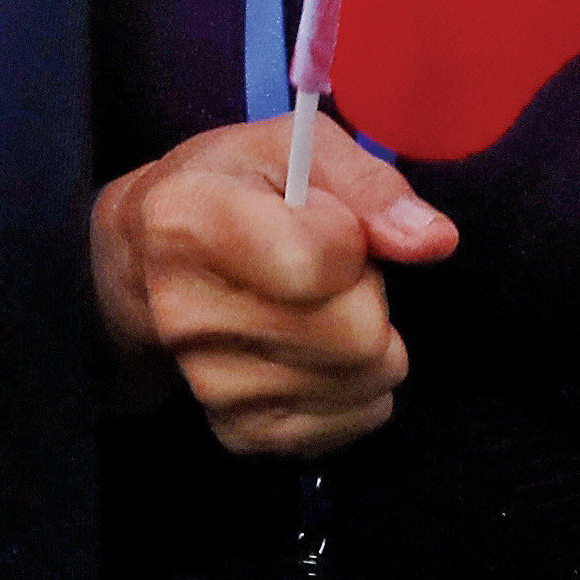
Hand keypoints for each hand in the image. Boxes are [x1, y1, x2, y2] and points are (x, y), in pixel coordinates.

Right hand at [87, 119, 460, 458]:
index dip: (348, 236)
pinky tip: (318, 349)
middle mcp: (186, 316)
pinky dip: (359, 384)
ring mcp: (211, 385)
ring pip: (366, 379)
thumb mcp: (292, 146)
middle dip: (369, 293)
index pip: (318, 262)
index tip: (321, 219)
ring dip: (370, 338)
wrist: (145, 263)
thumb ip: (368, 183)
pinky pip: (356, 420)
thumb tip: (434, 240)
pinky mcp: (240, 432)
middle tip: (327, 269)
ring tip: (318, 304)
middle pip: (356, 333)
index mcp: (186, 223)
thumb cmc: (231, 187)